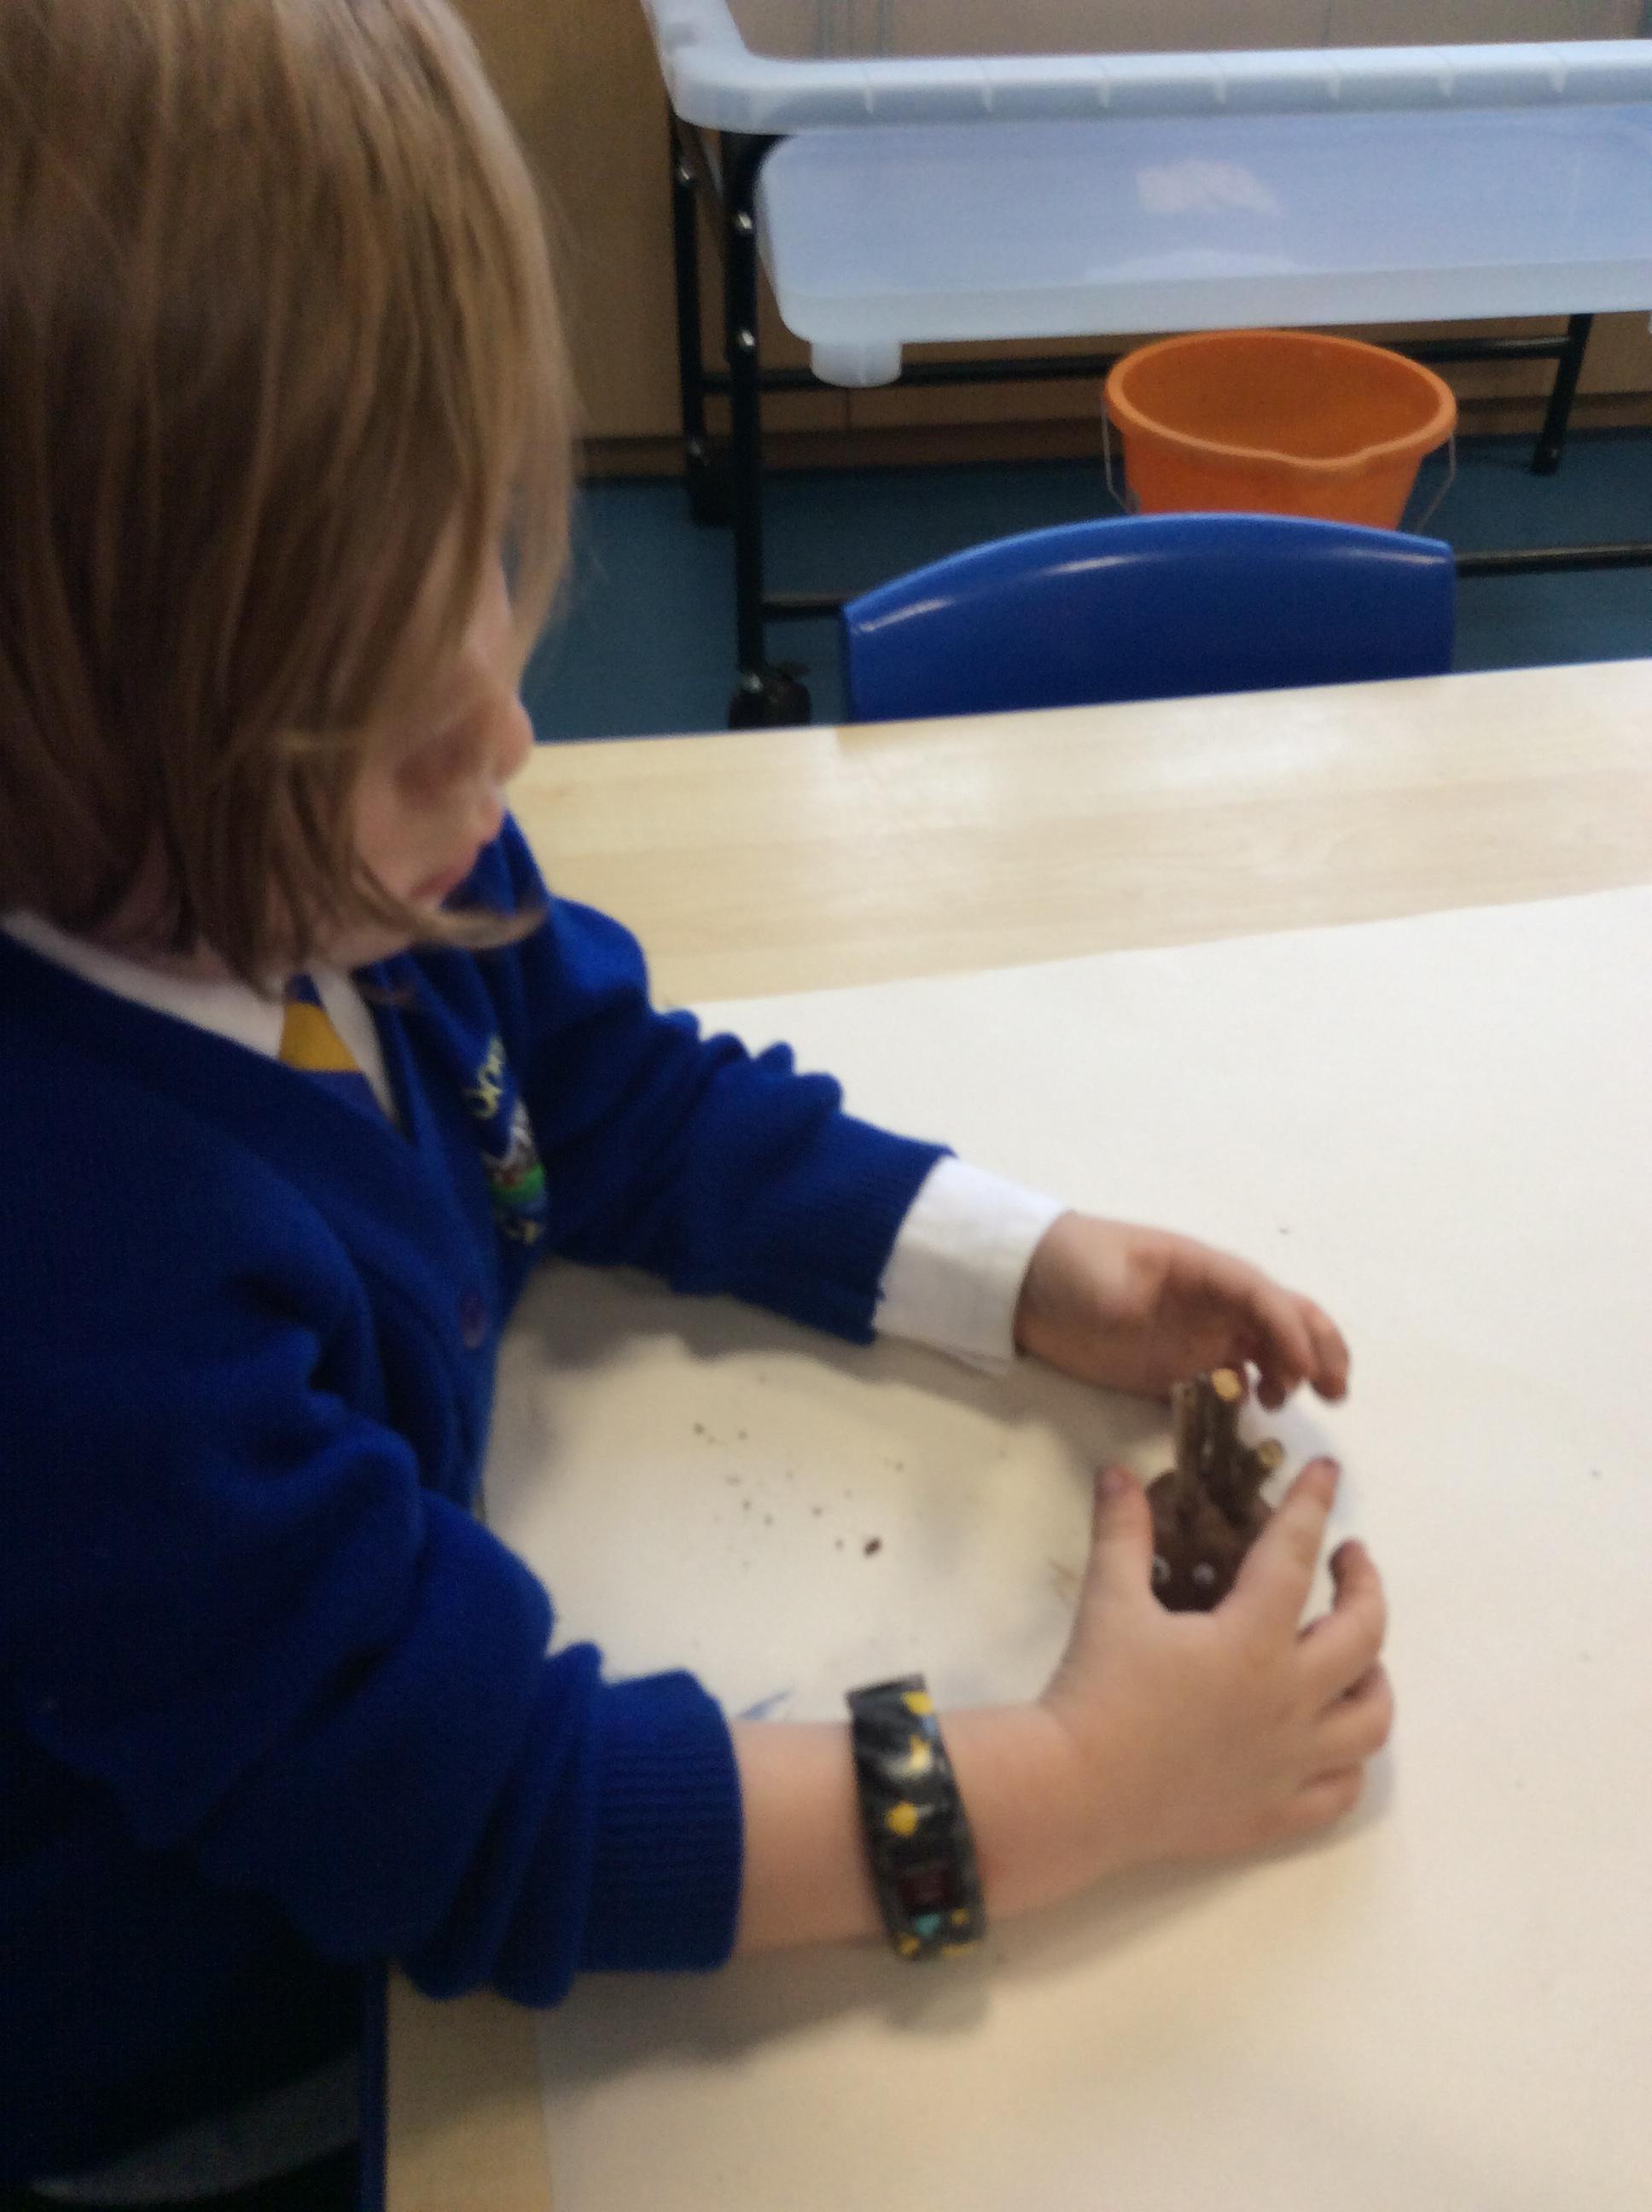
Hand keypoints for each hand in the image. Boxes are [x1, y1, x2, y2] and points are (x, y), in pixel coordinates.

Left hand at [1014, 1211, 1348, 1407]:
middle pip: (1284, 1318)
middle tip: (1334, 1391)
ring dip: (1294, 1371)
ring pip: (1268, 1349)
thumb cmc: (1070, 1265)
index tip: (1304, 1370)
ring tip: (1288, 1404)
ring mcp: (1200, 1334)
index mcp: (1203, 1269)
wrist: (1026, 1285)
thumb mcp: (1099, 1275)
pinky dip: (1255, 1393)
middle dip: (1317, 1347)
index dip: (1290, 1330)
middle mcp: (1215, 1301)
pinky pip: (1232, 1380)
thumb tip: (1158, 1321)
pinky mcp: (1181, 1366)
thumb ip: (1134, 1297)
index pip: (1262, 1295)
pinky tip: (1254, 1414)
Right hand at [1037, 1459, 1390, 1880]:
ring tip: (1359, 1658)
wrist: (1076, 1793)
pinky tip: (1330, 1741)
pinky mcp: (1277, 1813)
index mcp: (1252, 1641)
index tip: (1328, 1472)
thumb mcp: (1108, 1601)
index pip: (1296, 1554)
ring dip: (1374, 1679)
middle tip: (1347, 1561)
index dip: (1312, 1504)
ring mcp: (1291, 1763)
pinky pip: (1340, 1791)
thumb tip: (1118, 1474)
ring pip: (1370, 1720)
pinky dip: (1348, 1762)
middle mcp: (1290, 1700)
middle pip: (1364, 1636)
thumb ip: (1122, 1532)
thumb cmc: (1096, 1691)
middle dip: (1365, 1586)